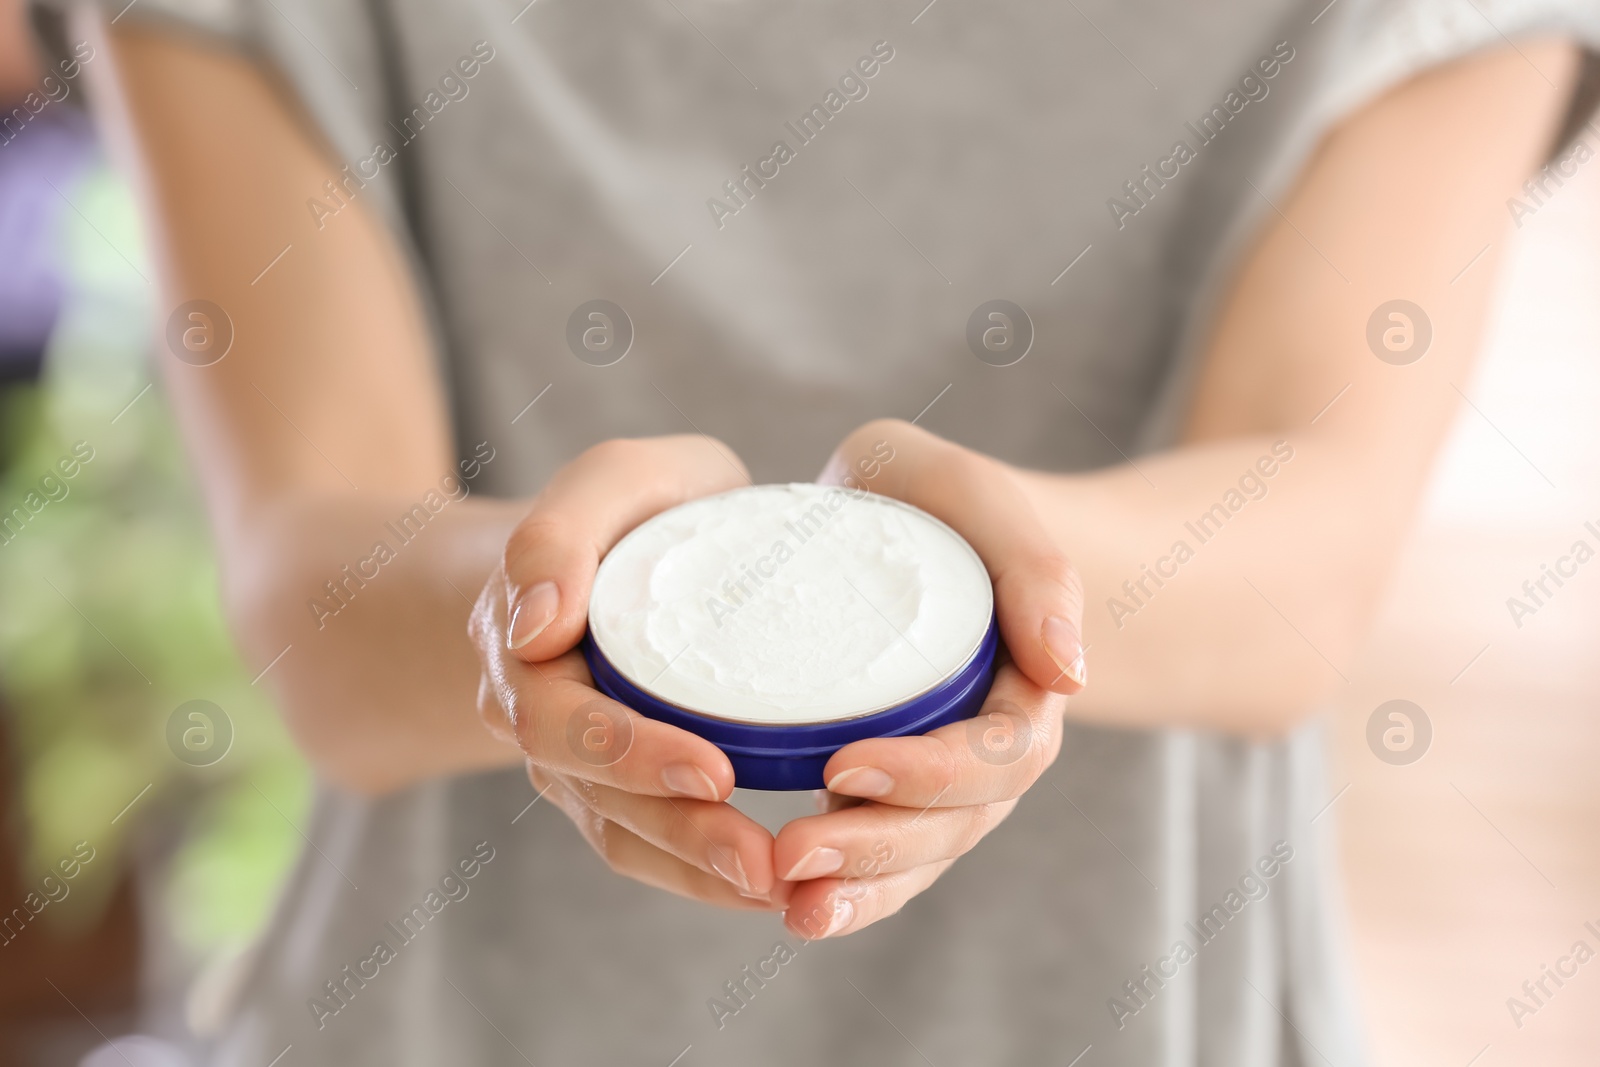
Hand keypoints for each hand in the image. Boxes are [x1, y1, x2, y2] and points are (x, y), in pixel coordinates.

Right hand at [468, 437, 790, 909]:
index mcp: (522, 641)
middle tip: (762, 858)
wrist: (626, 543)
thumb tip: (537, 624)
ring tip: (781, 887)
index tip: (713, 770)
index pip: (559, 715)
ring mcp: (571, 759)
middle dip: (677, 829)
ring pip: (621, 832)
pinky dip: (703, 875)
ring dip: (697, 868)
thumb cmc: (638, 505)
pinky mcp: (617, 787)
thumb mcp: (611, 480)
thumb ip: (562, 526)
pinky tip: (772, 888)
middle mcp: (534, 712)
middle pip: (591, 790)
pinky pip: (648, 845)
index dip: (630, 750)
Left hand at [774, 419, 1084, 938]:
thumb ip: (1033, 564)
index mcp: (1026, 682)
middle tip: (793, 851)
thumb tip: (1068, 674)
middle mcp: (994, 746)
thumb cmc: (935, 499)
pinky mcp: (896, 796)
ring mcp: (946, 780)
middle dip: (880, 848)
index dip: (931, 773)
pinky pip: (886, 863)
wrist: (911, 523)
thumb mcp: (975, 497)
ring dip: (860, 891)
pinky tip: (792, 911)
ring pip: (920, 859)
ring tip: (791, 908)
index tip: (846, 765)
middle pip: (958, 824)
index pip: (1000, 751)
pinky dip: (848, 893)